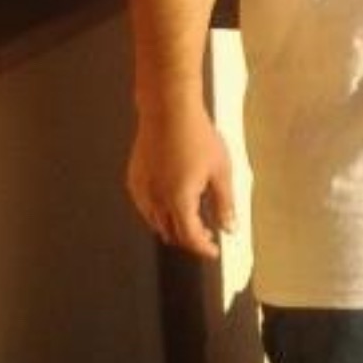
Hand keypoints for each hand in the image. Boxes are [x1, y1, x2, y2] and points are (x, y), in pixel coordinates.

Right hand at [126, 101, 234, 258]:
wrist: (168, 110)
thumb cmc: (198, 137)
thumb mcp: (221, 171)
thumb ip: (224, 203)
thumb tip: (229, 228)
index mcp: (179, 201)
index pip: (190, 238)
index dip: (203, 248)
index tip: (214, 251)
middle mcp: (156, 201)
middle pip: (171, 233)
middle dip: (190, 238)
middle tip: (207, 232)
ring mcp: (141, 191)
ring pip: (155, 222)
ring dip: (173, 226)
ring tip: (192, 216)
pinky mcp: (133, 179)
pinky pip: (145, 207)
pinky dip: (158, 212)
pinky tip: (172, 200)